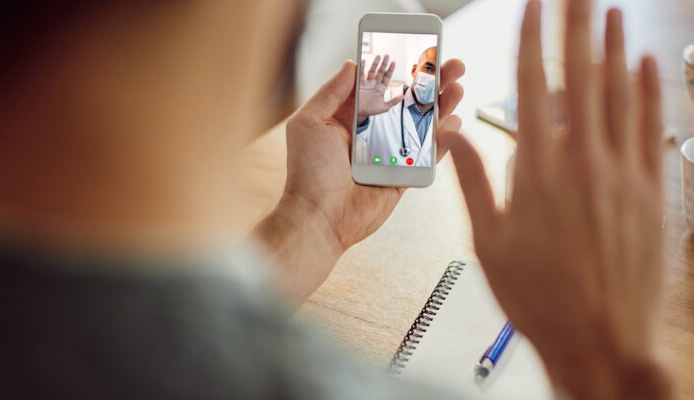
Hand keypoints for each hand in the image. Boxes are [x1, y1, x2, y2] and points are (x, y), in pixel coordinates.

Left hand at [255, 58, 464, 304]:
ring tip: (457, 88)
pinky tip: (453, 123)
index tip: (419, 52)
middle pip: (407, 102)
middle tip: (451, 66)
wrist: (318, 218)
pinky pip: (427, 156)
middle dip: (430, 83)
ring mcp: (389, 154)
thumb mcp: (309, 122)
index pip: (380, 86)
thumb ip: (331, 92)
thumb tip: (352, 63)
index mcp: (349, 117)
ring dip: (442, 106)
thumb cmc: (308, 173)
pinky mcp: (403, 177)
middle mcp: (372, 133)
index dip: (400, 69)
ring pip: (422, 125)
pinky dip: (443, 140)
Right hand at [356, 55, 402, 125]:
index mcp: (381, 88)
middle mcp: (374, 84)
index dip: (390, 70)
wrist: (359, 112)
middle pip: (380, 72)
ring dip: (375, 64)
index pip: (387, 77)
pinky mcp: (359, 84)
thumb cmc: (371, 110)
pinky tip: (363, 61)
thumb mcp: (384, 107)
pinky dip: (361, 67)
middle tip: (387, 56)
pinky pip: (360, 74)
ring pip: (372, 71)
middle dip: (384, 64)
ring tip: (378, 56)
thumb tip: (402, 96)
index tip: (393, 62)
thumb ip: (393, 101)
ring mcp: (367, 83)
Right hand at [445, 1, 670, 398]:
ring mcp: (623, 173)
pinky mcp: (652, 190)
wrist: (602, 340)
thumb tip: (453, 139)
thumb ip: (472, 182)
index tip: (532, 6)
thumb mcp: (488, 243)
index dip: (532, 38)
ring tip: (609, 10)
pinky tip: (644, 63)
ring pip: (620, 93)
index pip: (532, 85)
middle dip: (575, 23)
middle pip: (579, 74)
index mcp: (537, 172)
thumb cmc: (540, 298)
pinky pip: (652, 126)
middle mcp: (583, 163)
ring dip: (614, 46)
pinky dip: (649, 90)